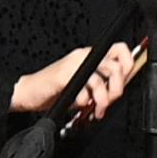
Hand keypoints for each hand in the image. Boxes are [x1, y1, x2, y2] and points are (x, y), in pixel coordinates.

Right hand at [9, 41, 141, 125]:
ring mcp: (73, 65)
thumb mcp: (83, 86)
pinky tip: (81, 104)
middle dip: (117, 88)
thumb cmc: (53, 90)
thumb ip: (101, 84)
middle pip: (116, 65)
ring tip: (98, 108)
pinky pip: (85, 88)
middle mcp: (82, 56)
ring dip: (103, 98)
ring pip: (102, 78)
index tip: (125, 81)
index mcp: (89, 56)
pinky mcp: (64, 76)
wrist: (27, 92)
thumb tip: (120, 88)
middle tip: (110, 100)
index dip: (129, 65)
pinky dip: (86, 100)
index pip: (119, 49)